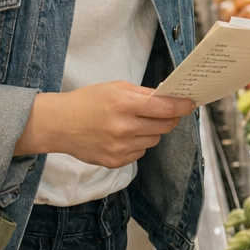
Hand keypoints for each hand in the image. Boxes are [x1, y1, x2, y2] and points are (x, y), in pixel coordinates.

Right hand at [15, 82, 196, 167]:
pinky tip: (123, 136)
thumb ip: (143, 93)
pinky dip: (138, 144)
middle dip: (168, 118)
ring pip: (153, 141)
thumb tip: (168, 97)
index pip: (164, 108)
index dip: (182, 106)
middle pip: (163, 126)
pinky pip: (140, 153)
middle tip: (165, 112)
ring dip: (152, 132)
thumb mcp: (115, 87)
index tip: (190, 103)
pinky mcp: (115, 161)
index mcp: (124, 104)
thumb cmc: (87, 101)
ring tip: (135, 123)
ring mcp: (119, 147)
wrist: (59, 124)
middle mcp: (124, 127)